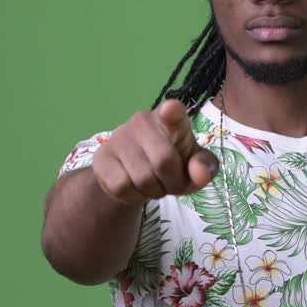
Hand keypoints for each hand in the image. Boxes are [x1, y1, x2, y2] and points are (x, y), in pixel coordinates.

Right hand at [91, 99, 219, 204]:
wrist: (134, 175)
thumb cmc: (172, 164)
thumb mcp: (194, 167)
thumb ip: (205, 167)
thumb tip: (200, 173)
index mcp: (171, 118)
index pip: (172, 111)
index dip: (172, 112)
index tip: (171, 110)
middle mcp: (142, 121)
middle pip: (164, 161)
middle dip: (172, 182)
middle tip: (170, 183)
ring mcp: (119, 137)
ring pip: (142, 178)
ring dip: (153, 191)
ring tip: (153, 184)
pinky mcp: (102, 157)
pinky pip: (121, 187)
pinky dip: (133, 196)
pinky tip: (134, 186)